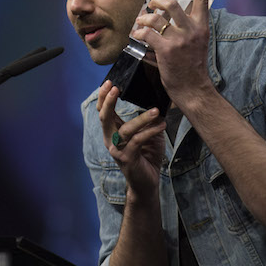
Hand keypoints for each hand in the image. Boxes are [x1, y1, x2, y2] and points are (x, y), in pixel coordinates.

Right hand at [97, 80, 165, 199]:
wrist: (147, 183)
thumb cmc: (147, 157)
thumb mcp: (148, 134)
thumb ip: (148, 120)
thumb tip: (158, 103)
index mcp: (112, 133)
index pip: (103, 112)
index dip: (103, 97)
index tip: (109, 82)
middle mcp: (110, 141)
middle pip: (104, 118)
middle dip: (108, 101)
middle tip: (116, 87)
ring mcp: (117, 151)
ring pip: (125, 130)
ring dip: (142, 119)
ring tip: (156, 111)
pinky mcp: (127, 159)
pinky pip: (138, 141)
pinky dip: (150, 131)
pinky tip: (162, 125)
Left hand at [132, 0, 212, 107]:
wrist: (193, 89)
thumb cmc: (192, 67)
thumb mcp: (196, 43)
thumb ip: (187, 28)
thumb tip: (168, 15)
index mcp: (202, 27)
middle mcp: (192, 30)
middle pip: (173, 3)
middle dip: (158, 0)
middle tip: (152, 4)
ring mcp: (180, 40)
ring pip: (156, 17)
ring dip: (144, 18)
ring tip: (140, 23)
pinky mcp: (167, 50)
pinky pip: (147, 33)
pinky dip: (139, 33)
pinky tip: (138, 37)